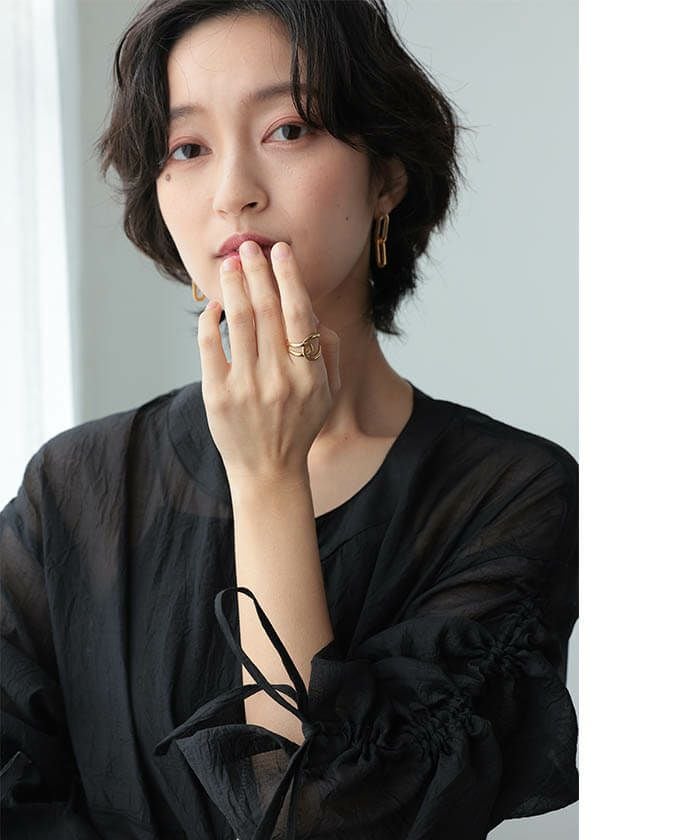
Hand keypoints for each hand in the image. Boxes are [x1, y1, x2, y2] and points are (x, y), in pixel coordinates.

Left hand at [197, 240, 340, 482]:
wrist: (268, 472)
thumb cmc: (299, 426)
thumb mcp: (328, 392)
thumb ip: (329, 351)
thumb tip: (311, 311)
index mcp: (309, 374)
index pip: (300, 314)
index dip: (289, 278)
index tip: (281, 252)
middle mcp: (280, 377)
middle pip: (267, 310)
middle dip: (258, 272)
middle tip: (249, 248)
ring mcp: (247, 386)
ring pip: (237, 320)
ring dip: (234, 286)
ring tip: (231, 266)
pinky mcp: (218, 394)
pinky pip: (210, 344)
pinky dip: (210, 319)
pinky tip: (215, 305)